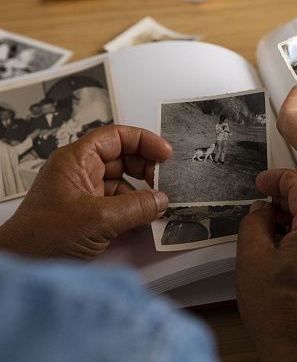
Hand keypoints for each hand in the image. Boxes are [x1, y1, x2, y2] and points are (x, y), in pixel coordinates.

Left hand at [0, 125, 171, 258]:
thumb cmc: (42, 238)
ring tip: (157, 206)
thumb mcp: (98, 219)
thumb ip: (136, 207)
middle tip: (165, 182)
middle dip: (146, 169)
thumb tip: (161, 200)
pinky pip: (119, 205)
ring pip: (123, 184)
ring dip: (142, 195)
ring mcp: (85, 194)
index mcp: (76, 160)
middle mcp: (81, 173)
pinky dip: (134, 212)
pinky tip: (143, 223)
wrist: (22, 266)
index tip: (165, 154)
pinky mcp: (89, 214)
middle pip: (123, 158)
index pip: (115, 137)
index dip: (143, 141)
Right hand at [236, 169, 296, 361]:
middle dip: (287, 196)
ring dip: (296, 215)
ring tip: (270, 222)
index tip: (263, 181)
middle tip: (264, 199)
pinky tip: (286, 242)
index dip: (279, 179)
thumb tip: (262, 209)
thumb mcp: (252, 257)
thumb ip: (255, 221)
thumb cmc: (280, 314)